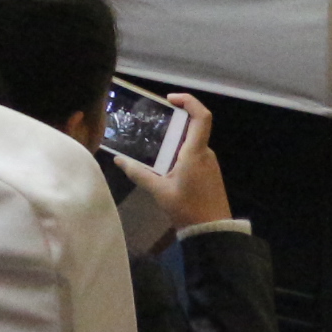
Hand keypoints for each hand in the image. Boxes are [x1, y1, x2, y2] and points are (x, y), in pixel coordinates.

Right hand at [110, 93, 232, 231]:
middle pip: (192, 128)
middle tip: (149, 127)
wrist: (213, 231)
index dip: (188, 101)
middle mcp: (205, 153)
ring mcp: (209, 163)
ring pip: (191, 144)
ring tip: (151, 149)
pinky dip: (179, 154)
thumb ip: (138, 173)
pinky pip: (194, 155)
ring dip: (173, 143)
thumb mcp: (159, 191)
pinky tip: (164, 166)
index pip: (201, 117)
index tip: (169, 100)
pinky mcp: (210, 174)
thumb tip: (118, 160)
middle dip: (171, 125)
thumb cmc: (187, 208)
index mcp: (195, 152)